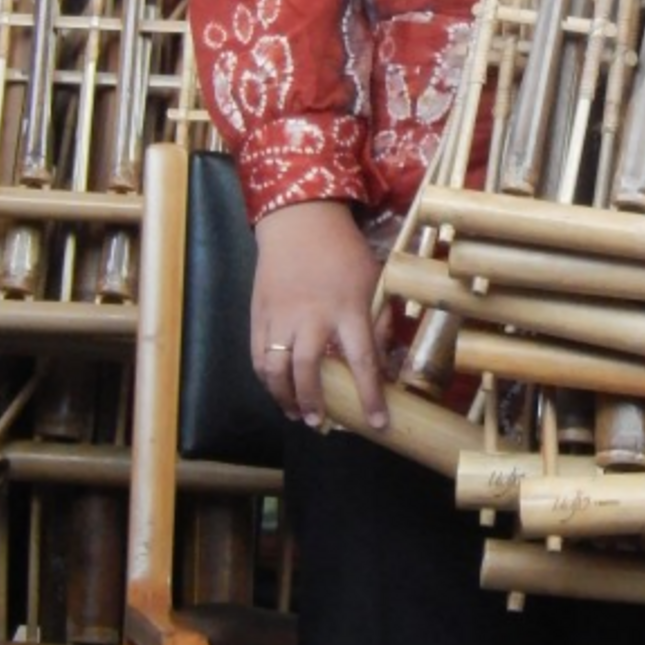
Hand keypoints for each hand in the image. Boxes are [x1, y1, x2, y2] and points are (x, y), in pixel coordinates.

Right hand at [252, 198, 392, 429]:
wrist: (299, 221)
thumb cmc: (343, 252)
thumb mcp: (374, 282)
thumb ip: (380, 324)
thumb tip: (386, 365)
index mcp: (348, 309)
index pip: (362, 361)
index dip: (370, 396)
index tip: (377, 423)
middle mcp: (312, 317)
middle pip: (308, 371)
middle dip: (314, 403)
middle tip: (321, 423)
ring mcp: (280, 316)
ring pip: (276, 368)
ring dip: (285, 397)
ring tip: (296, 414)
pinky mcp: (258, 314)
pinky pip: (258, 355)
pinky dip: (266, 378)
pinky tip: (277, 390)